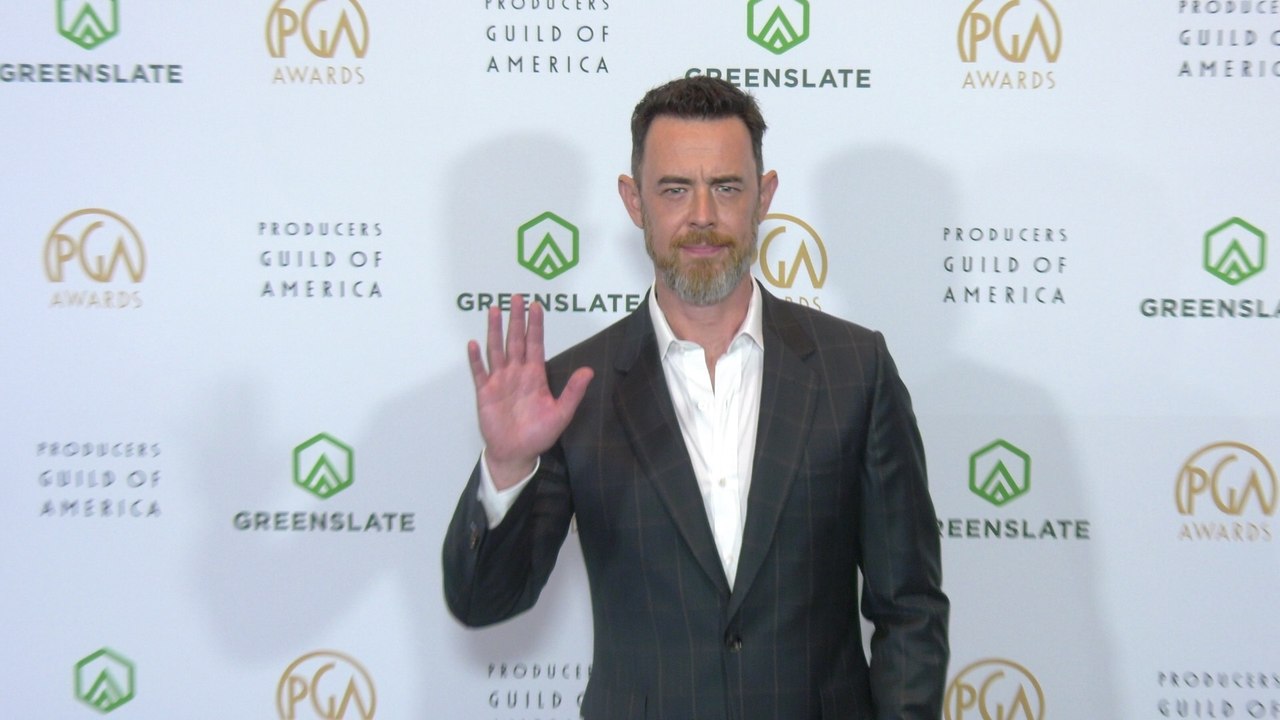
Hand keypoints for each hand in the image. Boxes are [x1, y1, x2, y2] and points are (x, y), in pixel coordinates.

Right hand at [468, 294, 592, 488]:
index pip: (535, 344)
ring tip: (494, 310)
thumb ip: (573, 392)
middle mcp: (517, 373)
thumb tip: (589, 371)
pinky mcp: (485, 393)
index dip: (535, 325)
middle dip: (516, 319)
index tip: (536, 306)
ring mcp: (500, 381)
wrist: (517, 453)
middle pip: (515, 340)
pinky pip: (480, 372)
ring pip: (497, 350)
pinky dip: (476, 359)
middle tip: (516, 297)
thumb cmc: (539, 434)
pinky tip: (473, 344)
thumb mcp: (561, 413)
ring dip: (495, 331)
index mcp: (535, 375)